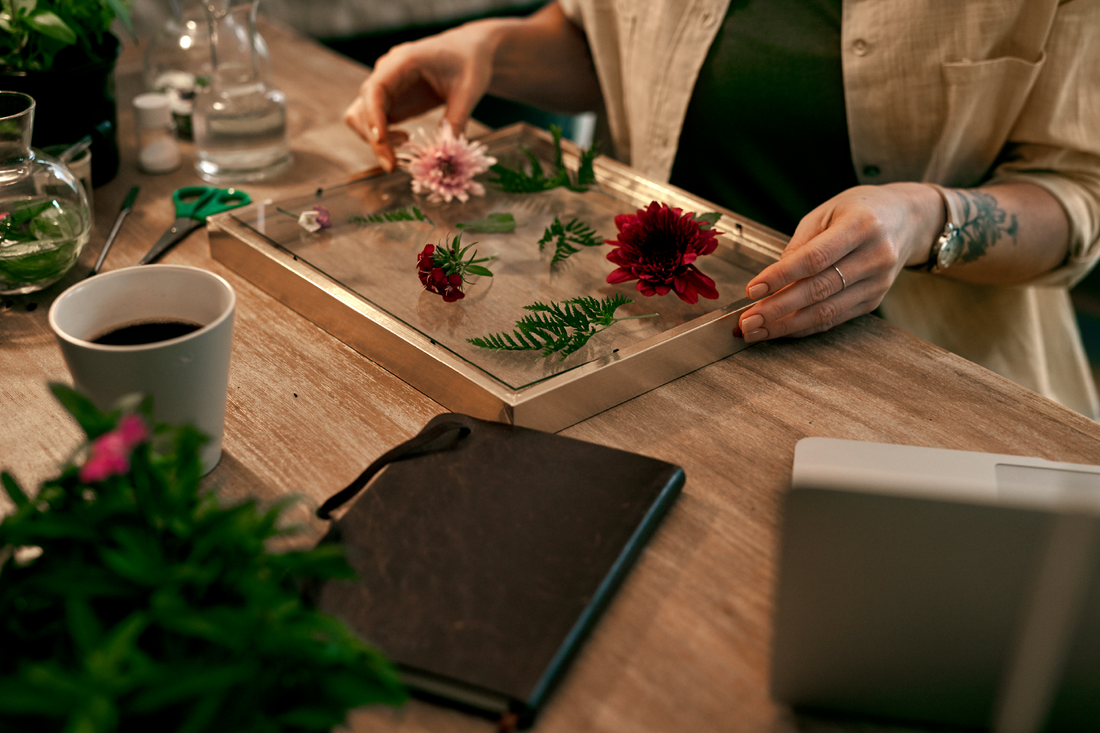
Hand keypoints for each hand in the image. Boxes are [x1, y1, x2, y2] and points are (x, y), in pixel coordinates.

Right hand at [343, 22, 498, 171]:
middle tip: (393, 165)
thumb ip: (457, 119)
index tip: (381, 142)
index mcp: (403, 61)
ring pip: (362, 117)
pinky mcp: (393, 101)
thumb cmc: (470, 63)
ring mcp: (388, 88)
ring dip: (376, 139)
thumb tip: (447, 153)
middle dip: (374, 139)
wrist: (470, 53)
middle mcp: (387, 73)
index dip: (373, 117)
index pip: (375, 89)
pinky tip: (407, 140)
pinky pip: (376, 123)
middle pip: (362, 108)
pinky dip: (384, 138)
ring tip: (405, 146)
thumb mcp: (469, 90)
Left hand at [735, 183, 941, 341]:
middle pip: (818, 290)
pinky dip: (804, 327)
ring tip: (756, 331)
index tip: (752, 290)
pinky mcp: (875, 300)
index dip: (780, 276)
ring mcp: (878, 282)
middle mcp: (875, 256)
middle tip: (746, 322)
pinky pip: (835, 319)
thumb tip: (772, 279)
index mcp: (861, 225)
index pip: (814, 258)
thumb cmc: (860, 210)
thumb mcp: (827, 212)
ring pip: (826, 311)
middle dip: (777, 309)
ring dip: (786, 326)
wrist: (908, 218)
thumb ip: (800, 244)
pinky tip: (781, 330)